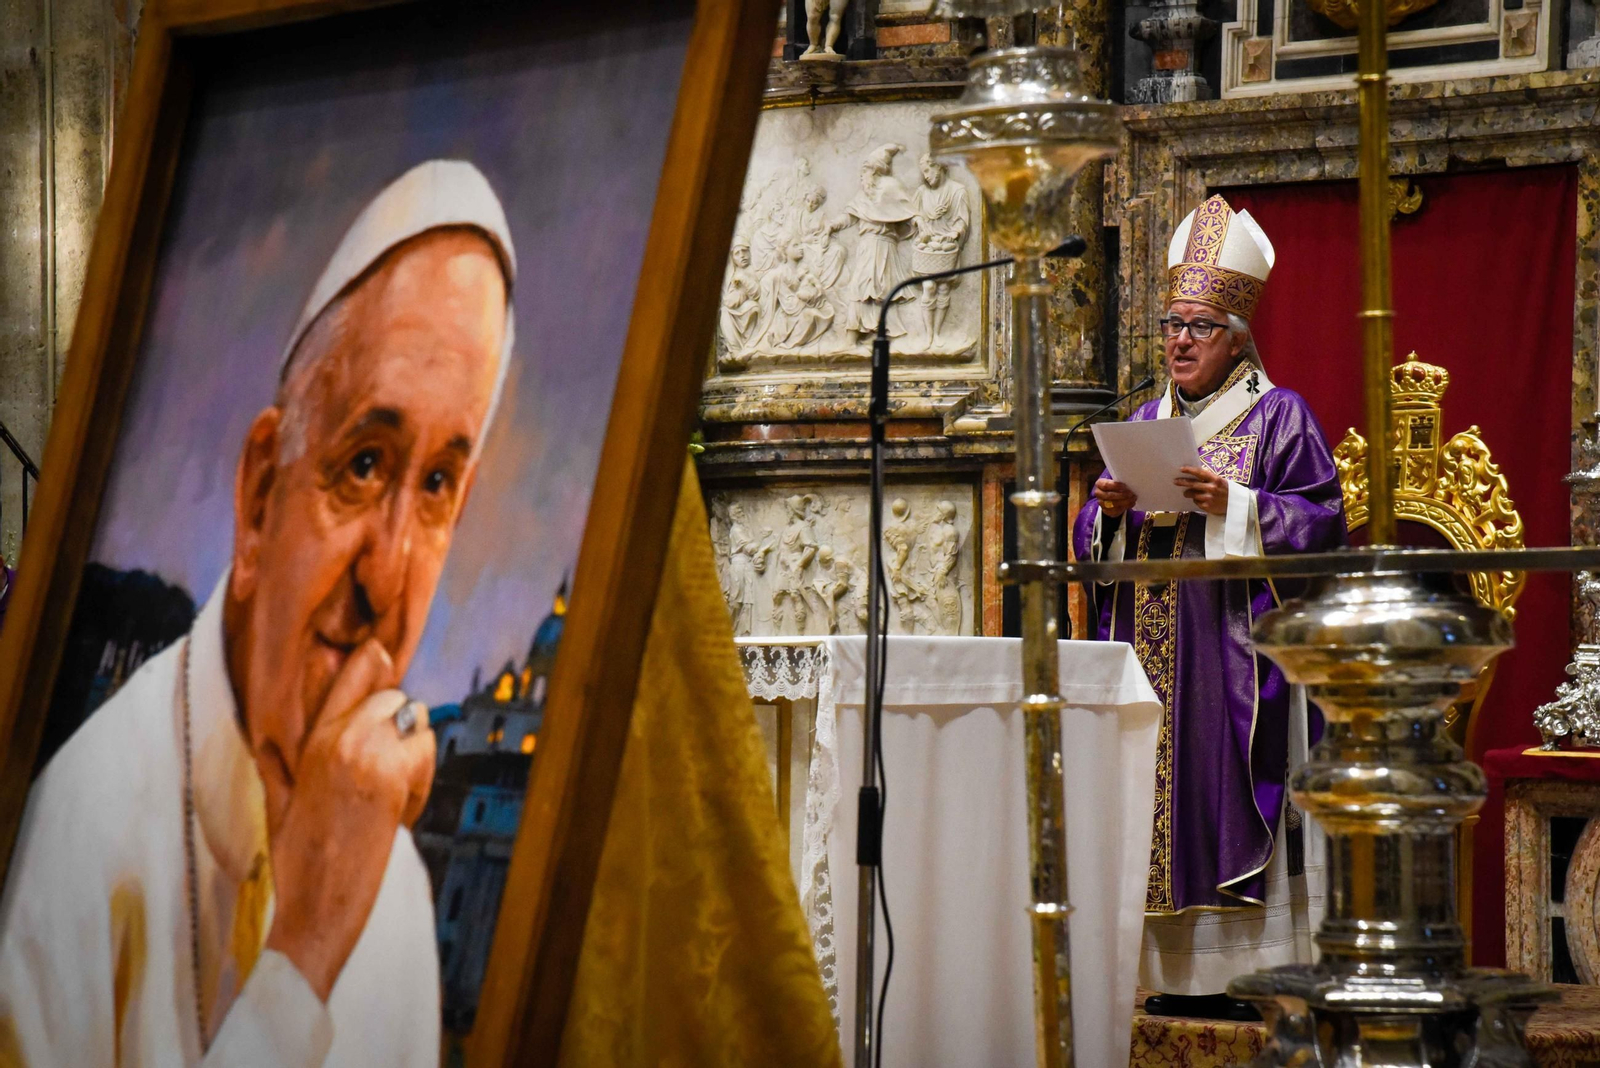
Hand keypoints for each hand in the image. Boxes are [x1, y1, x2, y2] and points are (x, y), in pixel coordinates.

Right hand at [264, 640, 435, 1000]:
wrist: (311, 909)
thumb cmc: (298, 864)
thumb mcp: (279, 803)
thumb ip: (281, 764)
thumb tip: (268, 743)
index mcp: (307, 741)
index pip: (348, 679)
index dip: (371, 663)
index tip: (381, 651)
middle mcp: (335, 737)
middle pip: (395, 696)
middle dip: (402, 731)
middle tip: (388, 777)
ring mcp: (362, 752)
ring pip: (416, 722)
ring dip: (415, 759)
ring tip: (392, 800)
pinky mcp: (388, 776)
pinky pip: (425, 751)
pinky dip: (422, 783)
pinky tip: (400, 814)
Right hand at [1094, 478, 1136, 518]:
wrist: (1111, 495)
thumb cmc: (1114, 486)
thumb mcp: (1115, 480)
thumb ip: (1119, 481)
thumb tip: (1129, 482)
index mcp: (1099, 484)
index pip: (1106, 485)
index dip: (1116, 486)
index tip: (1125, 486)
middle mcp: (1098, 494)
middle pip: (1109, 496)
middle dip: (1122, 495)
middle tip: (1131, 494)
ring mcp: (1101, 503)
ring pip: (1113, 504)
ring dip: (1125, 502)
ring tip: (1133, 499)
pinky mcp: (1106, 511)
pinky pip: (1115, 511)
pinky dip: (1125, 507)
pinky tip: (1131, 504)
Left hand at [1176, 465, 1229, 515]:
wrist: (1237, 505)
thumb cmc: (1227, 491)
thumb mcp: (1220, 482)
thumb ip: (1209, 479)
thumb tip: (1194, 476)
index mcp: (1216, 479)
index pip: (1200, 473)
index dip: (1189, 470)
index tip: (1181, 469)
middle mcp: (1212, 488)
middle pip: (1193, 484)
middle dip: (1182, 482)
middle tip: (1175, 481)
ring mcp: (1209, 498)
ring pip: (1192, 494)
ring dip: (1188, 493)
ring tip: (1186, 493)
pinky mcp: (1207, 507)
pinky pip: (1196, 502)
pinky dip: (1196, 500)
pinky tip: (1201, 500)